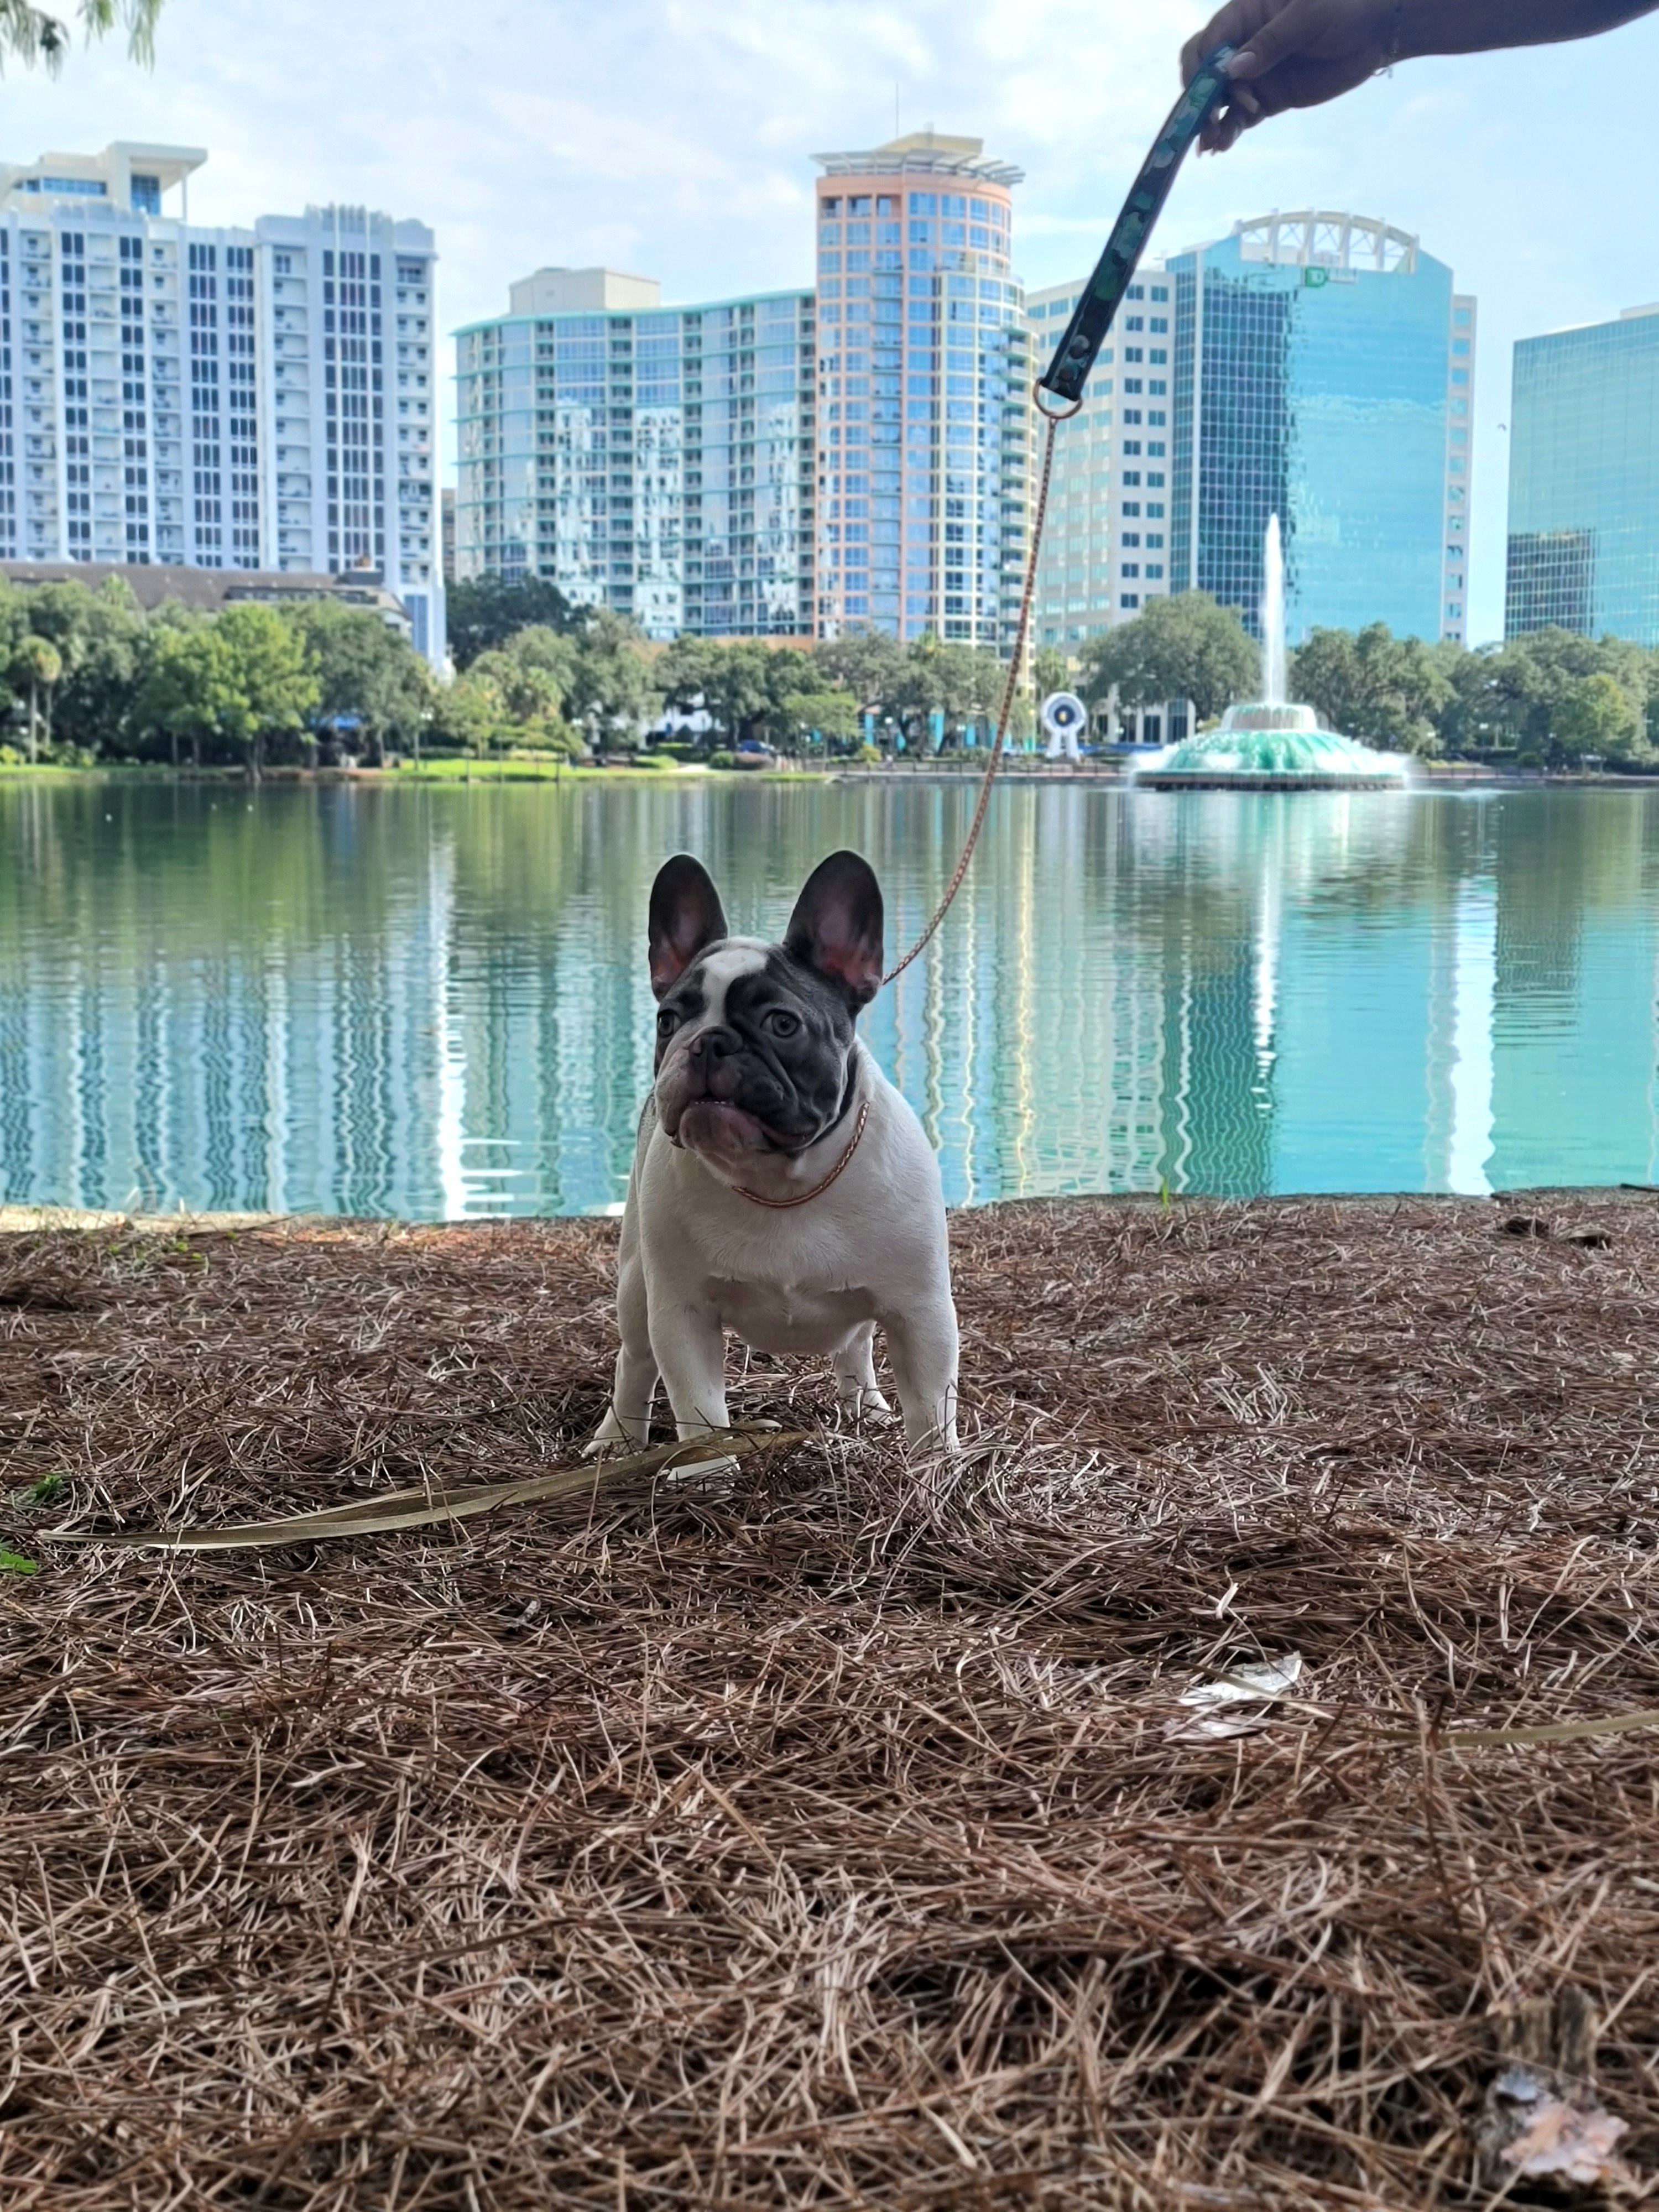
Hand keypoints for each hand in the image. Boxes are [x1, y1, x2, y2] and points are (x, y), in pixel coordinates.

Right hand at [1182, 0, 1393, 149]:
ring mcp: (1254, 75)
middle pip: (1205, 73)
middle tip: (1210, 124)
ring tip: (1213, 144)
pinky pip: (1240, 116)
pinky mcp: (1268, 98)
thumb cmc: (1343, 8)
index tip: (1211, 92)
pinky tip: (1223, 145)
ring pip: (1219, 100)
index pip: (1209, 43)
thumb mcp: (1308, 17)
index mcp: (1245, 15)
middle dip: (1201, 99)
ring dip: (1212, 122)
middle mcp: (1243, 45)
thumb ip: (1270, 42)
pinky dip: (1230, 130)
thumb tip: (1232, 70)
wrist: (1376, 32)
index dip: (1202, 69)